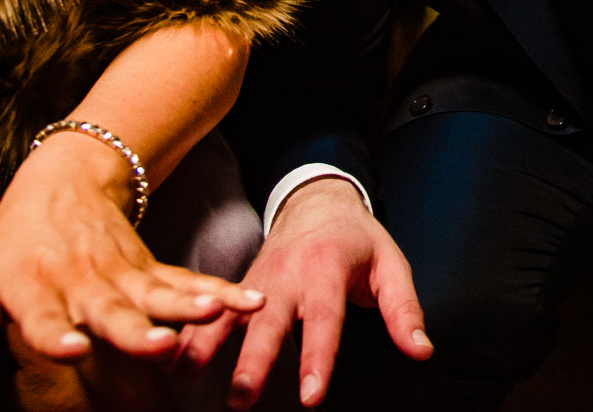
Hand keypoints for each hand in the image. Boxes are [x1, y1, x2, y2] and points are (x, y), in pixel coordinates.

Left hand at [0, 134, 262, 361]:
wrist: (67, 176)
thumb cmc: (15, 239)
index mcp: (35, 288)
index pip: (43, 318)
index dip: (56, 336)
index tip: (75, 350)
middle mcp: (83, 283)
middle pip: (112, 311)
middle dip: (138, 331)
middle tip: (160, 347)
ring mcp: (122, 274)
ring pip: (159, 295)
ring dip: (191, 308)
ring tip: (218, 316)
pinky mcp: (150, 270)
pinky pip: (187, 284)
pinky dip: (220, 293)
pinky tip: (250, 303)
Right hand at [176, 177, 430, 408]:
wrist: (317, 201)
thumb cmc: (359, 239)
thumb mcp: (391, 266)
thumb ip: (404, 310)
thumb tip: (421, 351)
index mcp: (328, 269)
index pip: (325, 320)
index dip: (318, 359)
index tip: (312, 398)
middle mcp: (288, 275)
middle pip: (268, 321)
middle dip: (253, 361)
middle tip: (241, 398)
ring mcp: (258, 280)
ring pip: (228, 313)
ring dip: (206, 345)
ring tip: (185, 376)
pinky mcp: (238, 286)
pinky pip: (211, 310)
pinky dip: (190, 333)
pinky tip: (171, 360)